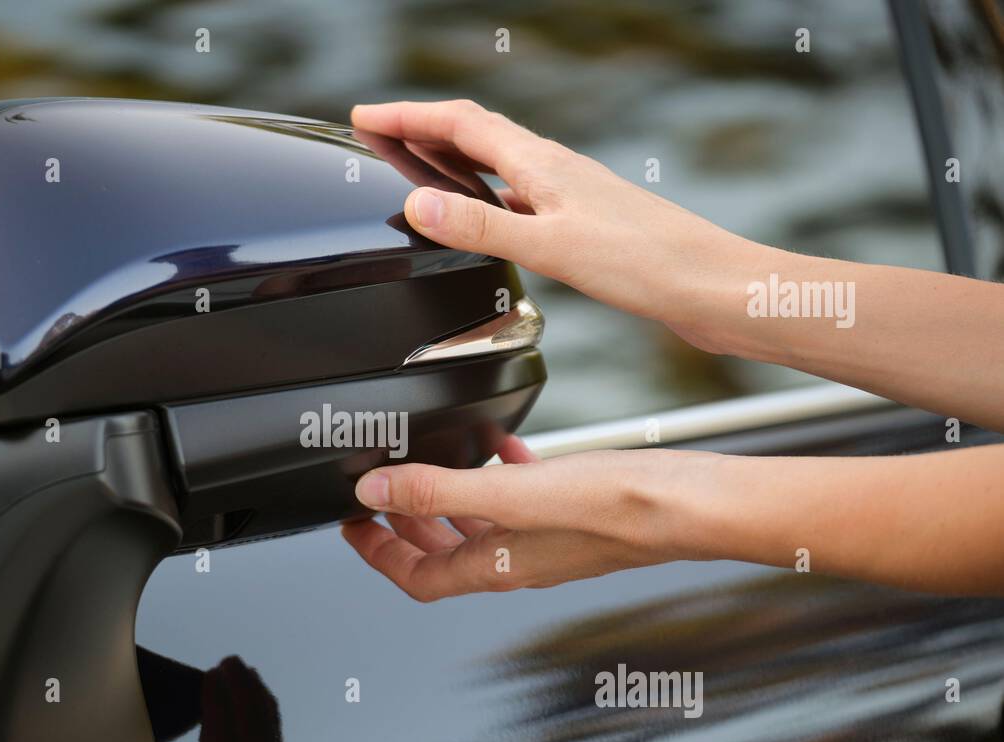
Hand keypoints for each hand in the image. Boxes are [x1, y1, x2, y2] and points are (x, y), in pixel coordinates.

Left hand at [341, 436, 703, 601]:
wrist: (697, 504)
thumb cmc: (621, 509)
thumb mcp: (514, 496)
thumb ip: (440, 492)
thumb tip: (375, 494)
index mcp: (499, 565)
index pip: (419, 577)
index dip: (377, 556)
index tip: (352, 527)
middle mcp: (521, 557)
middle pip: (444, 554)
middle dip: (405, 530)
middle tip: (379, 502)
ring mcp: (549, 536)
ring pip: (481, 526)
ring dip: (447, 503)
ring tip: (425, 469)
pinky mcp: (576, 510)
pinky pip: (523, 498)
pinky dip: (500, 476)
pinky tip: (503, 446)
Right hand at [350, 99, 750, 340]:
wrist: (712, 289)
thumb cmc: (646, 265)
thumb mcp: (551, 247)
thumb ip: (482, 227)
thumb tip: (419, 204)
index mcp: (542, 166)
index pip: (460, 125)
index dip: (409, 117)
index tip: (365, 117)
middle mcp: (555, 172)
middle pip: (477, 136)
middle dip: (424, 130)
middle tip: (382, 135)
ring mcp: (570, 198)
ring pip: (499, 167)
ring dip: (454, 162)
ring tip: (419, 169)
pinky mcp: (584, 227)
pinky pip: (519, 199)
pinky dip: (486, 199)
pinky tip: (488, 223)